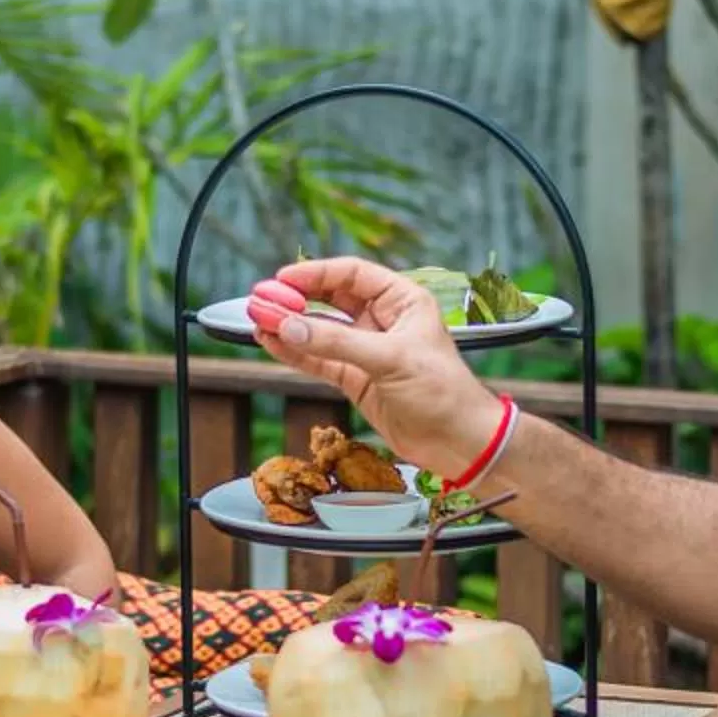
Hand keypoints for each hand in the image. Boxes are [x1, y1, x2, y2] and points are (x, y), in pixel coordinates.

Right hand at [245, 258, 500, 478]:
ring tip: (258, 321)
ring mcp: (367, 351)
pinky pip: (319, 360)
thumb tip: (290, 327)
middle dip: (296, 299)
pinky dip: (295, 354)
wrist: (459, 443)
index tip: (282, 278)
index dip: (316, 274)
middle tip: (262, 300)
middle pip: (330, 299)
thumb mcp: (390, 360)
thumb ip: (337, 344)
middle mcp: (383, 321)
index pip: (352, 275)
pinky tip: (272, 344)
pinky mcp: (356, 380)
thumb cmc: (442, 392)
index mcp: (403, 301)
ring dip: (290, 327)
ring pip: (320, 332)